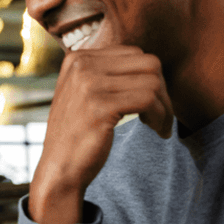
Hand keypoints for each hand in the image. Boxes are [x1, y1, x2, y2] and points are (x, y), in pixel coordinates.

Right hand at [30, 46, 173, 223]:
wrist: (58, 170)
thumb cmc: (77, 136)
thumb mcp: (85, 95)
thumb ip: (107, 75)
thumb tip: (151, 67)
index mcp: (78, 58)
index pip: (134, 53)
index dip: (150, 78)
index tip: (151, 103)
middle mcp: (82, 64)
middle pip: (147, 63)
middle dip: (163, 90)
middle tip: (161, 115)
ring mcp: (89, 83)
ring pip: (153, 82)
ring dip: (165, 107)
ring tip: (160, 125)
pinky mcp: (100, 105)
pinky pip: (148, 100)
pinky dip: (161, 116)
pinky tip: (157, 130)